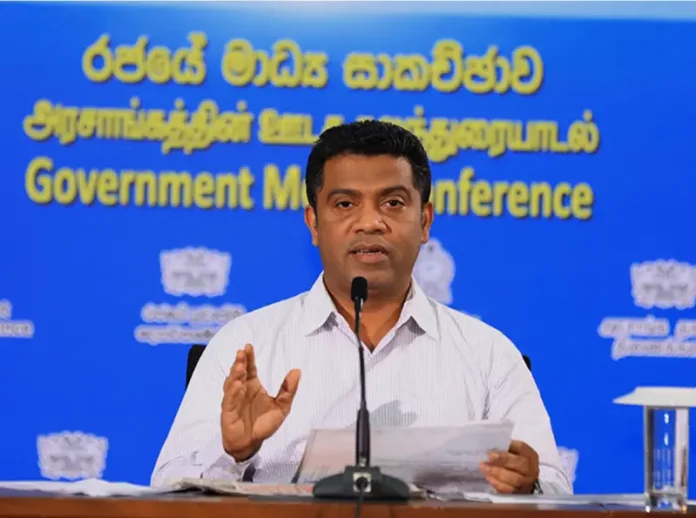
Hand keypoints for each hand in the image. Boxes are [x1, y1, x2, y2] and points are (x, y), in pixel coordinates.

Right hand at [221, 344, 300, 461]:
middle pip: (239, 373)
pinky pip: (229, 400)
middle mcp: (241, 390)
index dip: (249, 358)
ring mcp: (233, 400)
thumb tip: (297, 370)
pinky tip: (237, 385)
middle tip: (242, 352)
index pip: (250, 368)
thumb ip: (288, 390)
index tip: (248, 346)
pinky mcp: (228, 412)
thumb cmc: (263, 424)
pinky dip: (233, 392)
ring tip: (240, 366)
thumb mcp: (281, 407)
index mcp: (253, 386)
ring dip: (235, 374)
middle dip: (240, 362)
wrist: (251, 443)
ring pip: (232, 384)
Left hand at [480, 440, 539, 493]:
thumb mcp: (510, 451)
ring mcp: (527, 483)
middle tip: (489, 458)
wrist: (519, 478)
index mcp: (530, 455)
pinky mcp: (519, 493)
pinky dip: (497, 483)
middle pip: (520, 464)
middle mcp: (531, 469)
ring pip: (515, 479)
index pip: (521, 448)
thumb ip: (503, 448)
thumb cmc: (512, 461)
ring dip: (497, 472)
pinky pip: (508, 490)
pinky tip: (488, 476)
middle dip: (503, 460)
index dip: (508, 447)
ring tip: (484, 467)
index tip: (494, 449)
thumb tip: (489, 445)